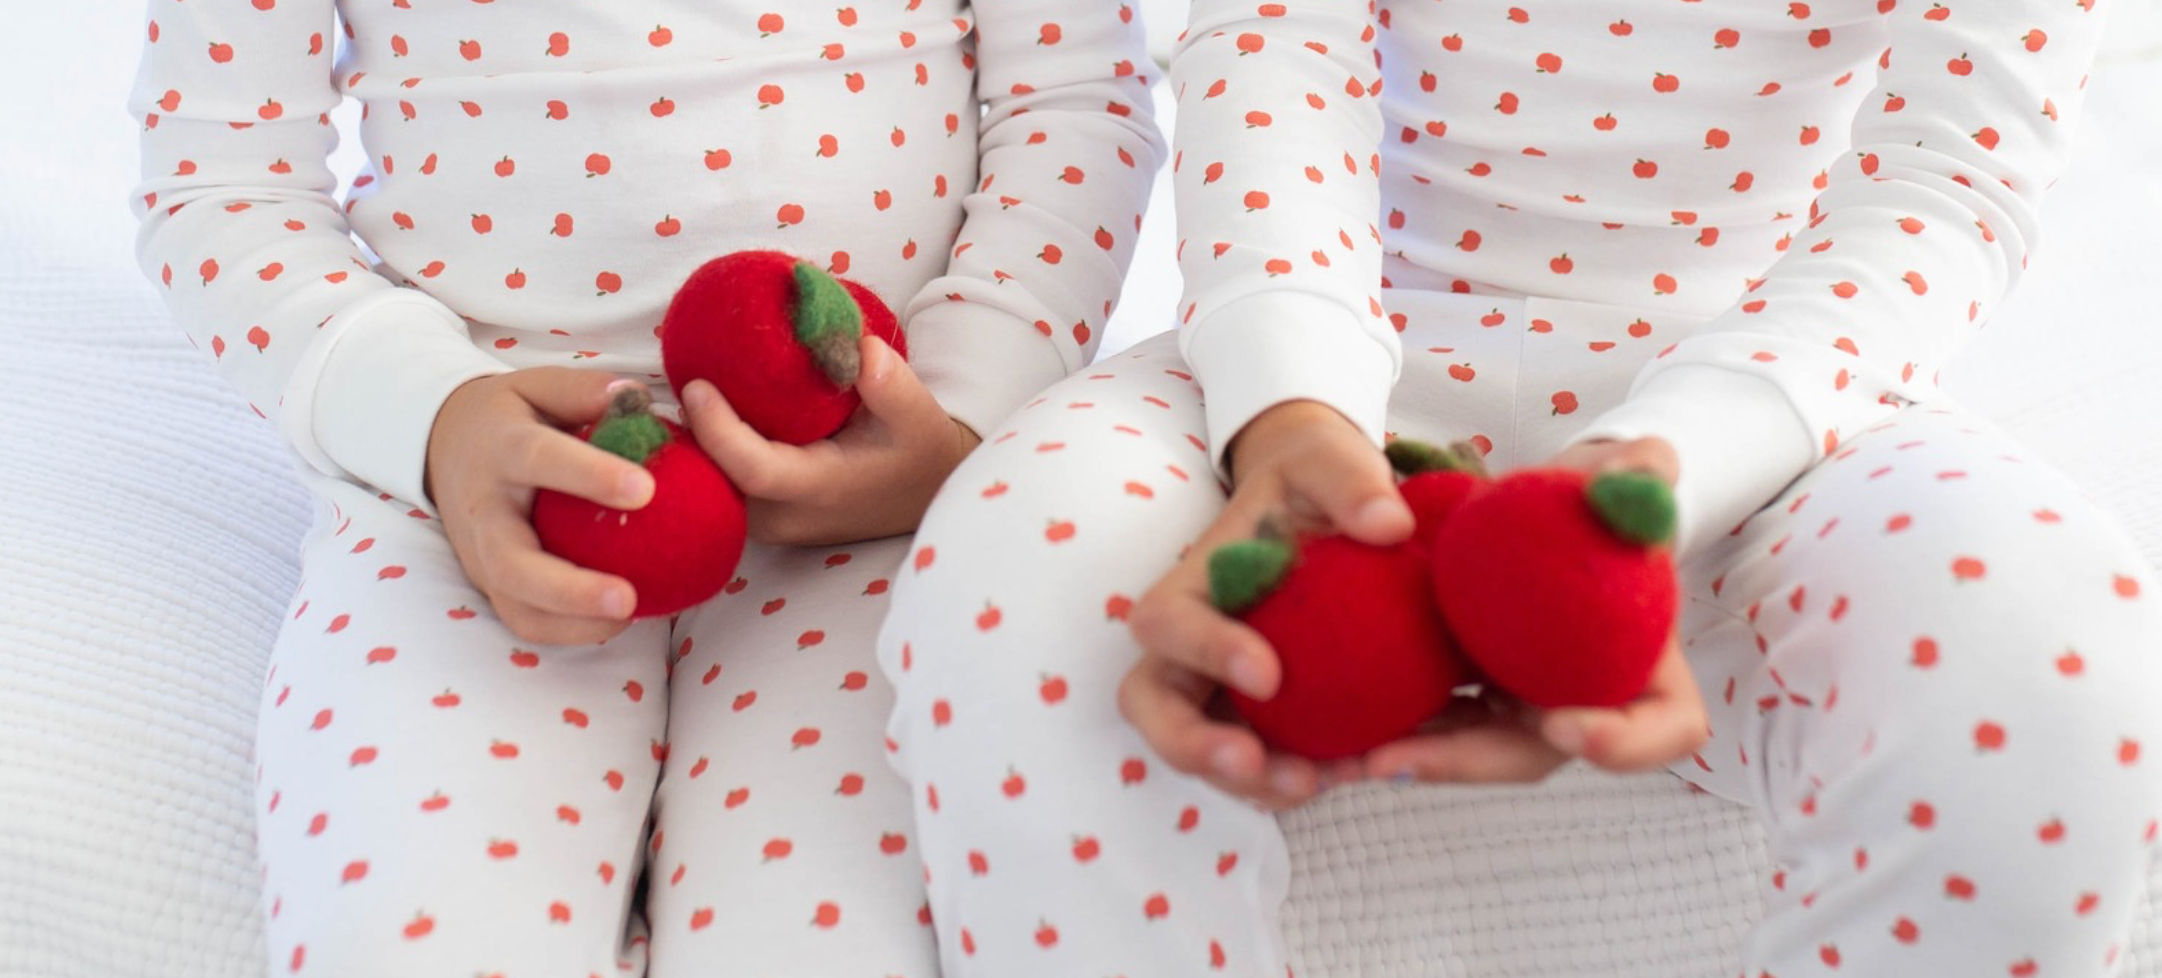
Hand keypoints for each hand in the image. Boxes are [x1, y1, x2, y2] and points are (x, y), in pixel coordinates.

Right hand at [425, 368, 653, 645]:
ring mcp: (481, 554)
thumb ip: (582, 391)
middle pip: (512, 562)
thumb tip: (634, 398)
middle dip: (568, 588)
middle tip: (627, 598)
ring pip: (515, 604)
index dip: (591, 475)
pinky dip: (567, 631)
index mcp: (501, 448)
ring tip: (630, 617)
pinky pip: (523, 619)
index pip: (541, 461)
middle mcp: (484, 509)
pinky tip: (617, 622)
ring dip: (571, 622)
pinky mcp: (488, 583)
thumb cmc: (509, 416)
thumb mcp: (536, 386)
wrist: (442, 445)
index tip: (645, 489)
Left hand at [682, 335, 980, 546]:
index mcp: (821, 488)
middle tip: (664, 380)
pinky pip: (717, 486)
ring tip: (675, 391)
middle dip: (687, 434)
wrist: (923, 492)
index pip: (754, 470)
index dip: (718, 431)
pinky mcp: (761, 518)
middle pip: (715, 481)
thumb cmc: (917, 450)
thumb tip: (862, 349)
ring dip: (690, 444)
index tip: (696, 385)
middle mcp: (786, 515)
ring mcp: (769, 524)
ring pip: (709, 488)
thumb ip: (892, 384)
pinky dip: (703, 451)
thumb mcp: (918, 414)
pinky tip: (696, 413)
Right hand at [1118, 400, 1413, 809]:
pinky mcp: (1257, 711)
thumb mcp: (1328, 460)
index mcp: (1197, 579)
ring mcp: (1218, 681)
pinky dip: (1288, 780)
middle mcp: (1191, 640)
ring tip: (1314, 785)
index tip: (1268, 673)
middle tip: (1250, 763)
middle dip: (1191, 744)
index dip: (1202, 651)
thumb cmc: (1311, 476)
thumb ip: (1351, 480)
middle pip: (1152, 704)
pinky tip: (1348, 774)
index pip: (1166, 621)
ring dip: (1245, 780)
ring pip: (1199, 747)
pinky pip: (1255, 758)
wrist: (1320, 500)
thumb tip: (1387, 523)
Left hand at [1363, 436, 1708, 782]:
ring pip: (1467, 748)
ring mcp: (1517, 704)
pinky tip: (1328, 737)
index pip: (1662, 728)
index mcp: (1645, 667)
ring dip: (1408, 757)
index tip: (1561, 726)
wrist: (1540, 509)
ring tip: (1344, 759)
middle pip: (1536, 754)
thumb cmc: (1596, 499)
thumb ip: (1640, 474)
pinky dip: (1383, 728)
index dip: (1624, 743)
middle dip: (1469, 763)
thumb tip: (1647, 469)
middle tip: (1399, 758)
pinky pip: (1426, 720)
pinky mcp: (1464, 692)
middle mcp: (1582, 703)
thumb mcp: (1622, 479)